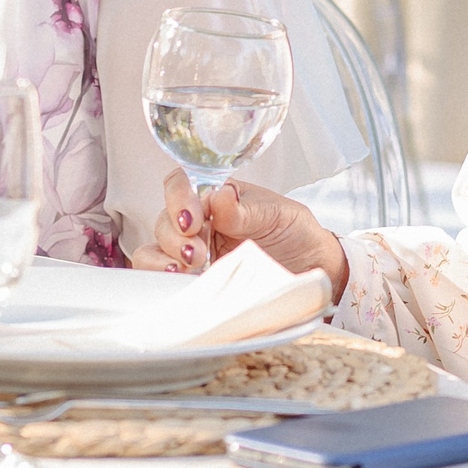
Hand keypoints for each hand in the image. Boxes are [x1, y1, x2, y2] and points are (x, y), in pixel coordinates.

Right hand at [130, 169, 348, 295]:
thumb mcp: (278, 216)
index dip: (178, 199)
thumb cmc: (296, 233)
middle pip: (164, 220)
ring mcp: (194, 253)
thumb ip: (246, 210)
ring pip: (154, 249)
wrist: (313, 270)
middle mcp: (200, 222)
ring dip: (161, 259)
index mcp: (216, 197)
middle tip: (197, 255)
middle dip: (174, 237)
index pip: (181, 186)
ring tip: (184, 271)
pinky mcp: (194, 280)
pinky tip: (176, 281)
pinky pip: (162, 278)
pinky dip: (160, 278)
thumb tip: (219, 196)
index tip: (193, 219)